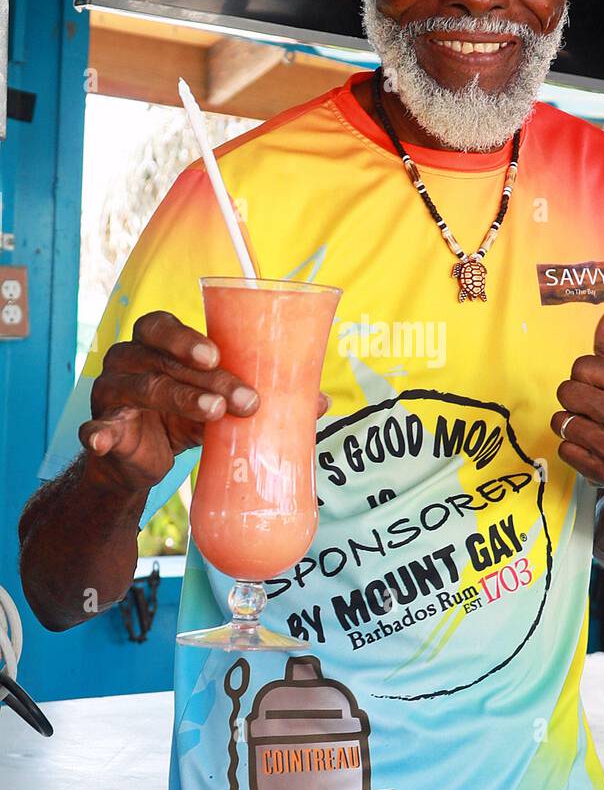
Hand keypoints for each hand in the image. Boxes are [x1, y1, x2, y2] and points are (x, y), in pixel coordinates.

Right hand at [79, 310, 329, 494]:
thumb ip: (262, 397)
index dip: (185, 337)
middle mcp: (128, 361)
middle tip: (242, 400)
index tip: (217, 355)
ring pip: (139, 388)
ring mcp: (110, 394)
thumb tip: (322, 402)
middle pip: (160, 359)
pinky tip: (105, 439)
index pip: (161, 326)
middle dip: (204, 379)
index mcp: (155, 344)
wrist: (144, 462)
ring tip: (213, 415)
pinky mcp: (100, 430)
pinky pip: (94, 428)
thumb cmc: (185, 417)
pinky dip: (98, 432)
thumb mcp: (221, 404)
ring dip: (177, 400)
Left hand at [550, 305, 603, 500]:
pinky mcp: (603, 471)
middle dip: (573, 399)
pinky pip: (563, 449)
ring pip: (561, 421)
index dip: (583, 377)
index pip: (582, 366)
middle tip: (591, 409)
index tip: (597, 387)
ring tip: (591, 430)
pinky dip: (572, 449)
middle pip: (566, 392)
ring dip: (569, 424)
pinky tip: (592, 450)